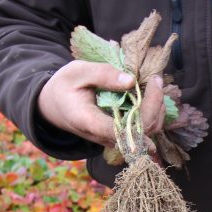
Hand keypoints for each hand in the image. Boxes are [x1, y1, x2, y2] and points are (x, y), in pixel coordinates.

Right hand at [37, 60, 165, 148]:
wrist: (54, 106)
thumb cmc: (64, 87)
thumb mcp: (77, 72)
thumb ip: (102, 74)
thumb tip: (131, 81)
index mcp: (88, 122)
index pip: (120, 129)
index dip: (144, 113)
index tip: (153, 85)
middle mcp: (103, 136)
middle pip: (141, 131)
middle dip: (155, 104)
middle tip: (156, 79)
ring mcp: (113, 139)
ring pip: (146, 133)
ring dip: (156, 109)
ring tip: (155, 84)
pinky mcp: (120, 137)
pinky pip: (143, 130)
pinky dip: (152, 112)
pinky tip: (150, 94)